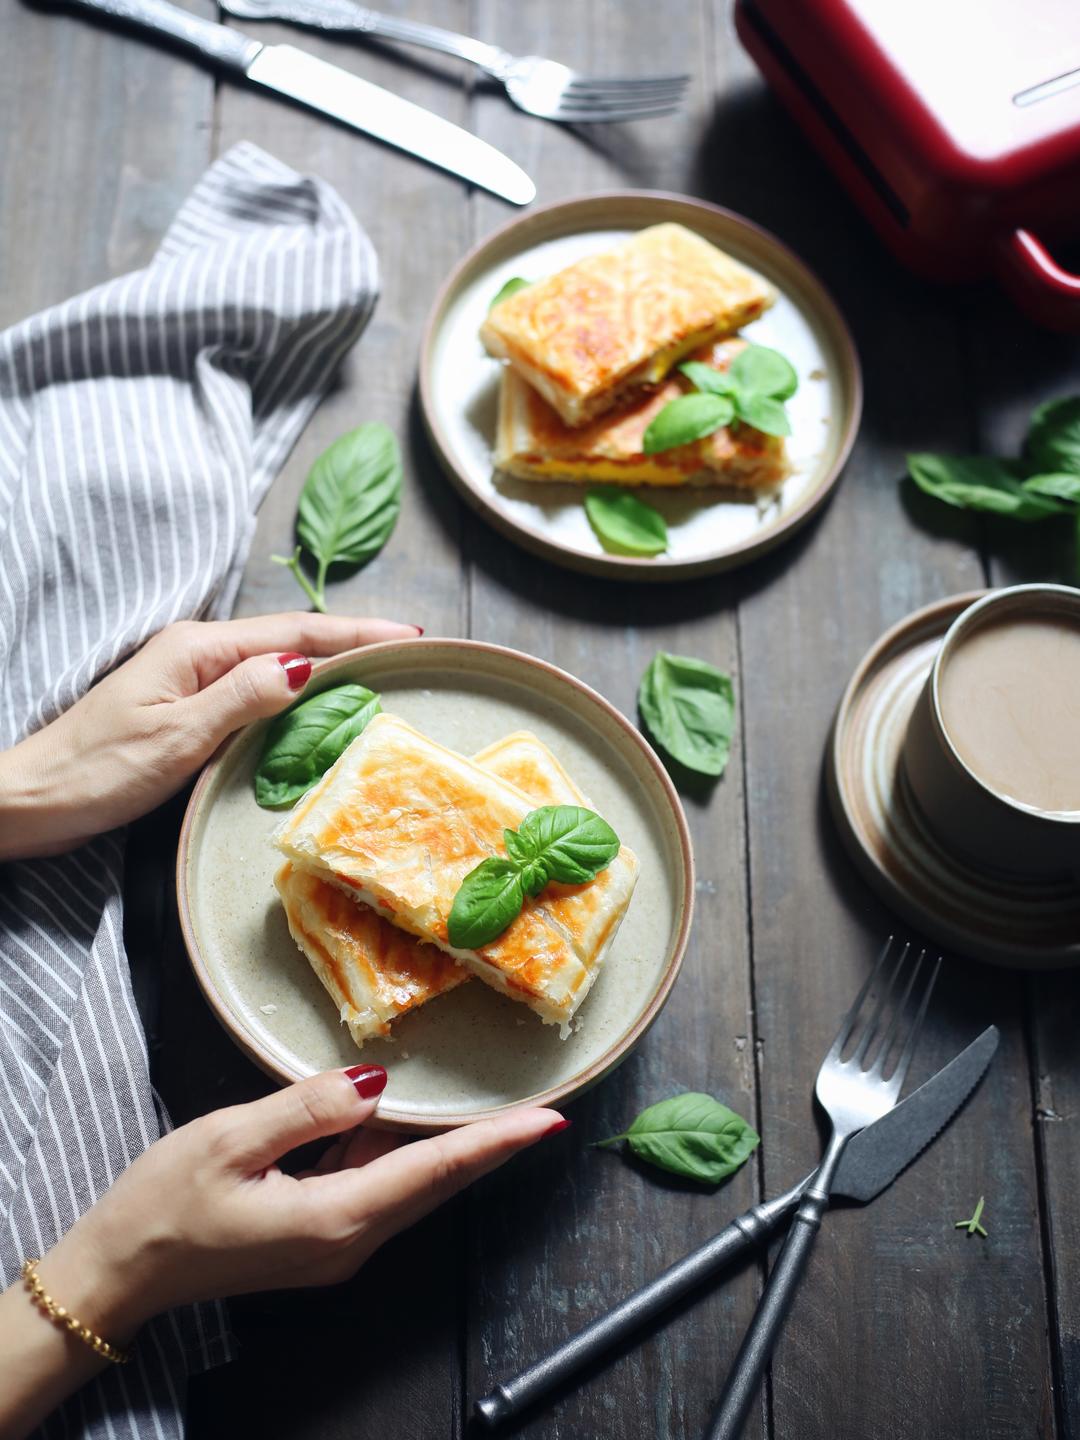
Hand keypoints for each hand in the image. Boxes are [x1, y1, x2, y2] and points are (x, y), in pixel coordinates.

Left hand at [0, 612, 419, 858]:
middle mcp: (198, 654)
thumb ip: (242, 697)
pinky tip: (319, 704)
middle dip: (350, 639)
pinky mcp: (188, 710)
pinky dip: (297, 692)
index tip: (407, 634)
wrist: (36, 799)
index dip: (354, 632)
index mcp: (198, 648)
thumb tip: (304, 665)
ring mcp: (192, 681)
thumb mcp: (178, 735)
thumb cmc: (99, 770)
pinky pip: (256, 692)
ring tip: (381, 669)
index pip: (292, 631)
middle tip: (408, 648)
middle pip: (289, 638)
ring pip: (275, 664)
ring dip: (328, 663)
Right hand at [1, 1070, 564, 1437]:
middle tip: (544, 1108)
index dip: (495, 1143)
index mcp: (333, 1217)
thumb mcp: (229, 1140)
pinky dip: (400, 1153)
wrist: (118, 1274)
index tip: (548, 1121)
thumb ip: (306, 1108)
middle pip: (436, 1181)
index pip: (434, 1170)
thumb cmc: (162, 1206)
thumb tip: (372, 1084)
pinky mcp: (319, 1236)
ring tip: (494, 1106)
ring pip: (410, 1184)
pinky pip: (375, 1187)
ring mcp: (336, 1245)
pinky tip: (399, 1119)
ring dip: (448, 1146)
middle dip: (491, 1144)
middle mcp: (348, 1240)